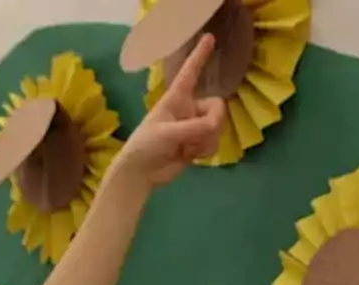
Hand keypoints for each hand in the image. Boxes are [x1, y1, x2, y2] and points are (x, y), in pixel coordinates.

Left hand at [111, 34, 226, 188]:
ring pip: (218, 127)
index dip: (199, 55)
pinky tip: (190, 156)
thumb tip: (216, 126)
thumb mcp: (167, 134)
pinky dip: (206, 151)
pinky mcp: (198, 143)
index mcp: (176, 98)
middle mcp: (188, 108)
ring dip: (206, 141)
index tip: (209, 36)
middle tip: (194, 138)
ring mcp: (194, 126)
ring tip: (186, 149)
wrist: (140, 174)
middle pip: (217, 107)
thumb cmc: (145, 147)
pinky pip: (215, 142)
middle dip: (211, 125)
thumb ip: (195, 127)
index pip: (190, 72)